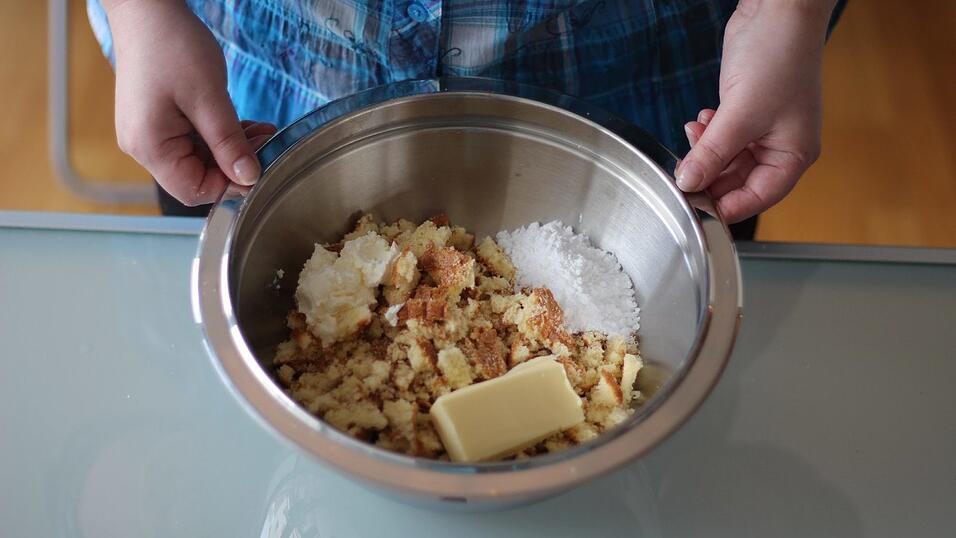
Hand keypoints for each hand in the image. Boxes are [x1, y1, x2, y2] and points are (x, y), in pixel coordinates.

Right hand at [105, 0, 276, 205]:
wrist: (147, 9)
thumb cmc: (172, 46)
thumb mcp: (209, 98)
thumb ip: (229, 143)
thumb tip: (249, 178)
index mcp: (149, 147)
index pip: (194, 190)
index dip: (230, 186)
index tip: (261, 167)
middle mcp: (143, 146)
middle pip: (196, 177)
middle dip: (235, 165)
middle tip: (267, 143)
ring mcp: (149, 134)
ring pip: (198, 159)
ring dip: (232, 150)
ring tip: (263, 131)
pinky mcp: (158, 121)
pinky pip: (193, 141)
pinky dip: (219, 137)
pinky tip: (244, 125)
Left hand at [676, 0, 835, 222]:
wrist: (778, 10)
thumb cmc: (778, 56)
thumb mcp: (740, 114)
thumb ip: (711, 154)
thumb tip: (688, 183)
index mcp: (793, 155)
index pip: (757, 199)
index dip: (724, 207)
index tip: (692, 208)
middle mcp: (782, 147)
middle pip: (738, 182)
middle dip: (709, 175)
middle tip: (683, 169)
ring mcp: (764, 130)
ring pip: (727, 160)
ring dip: (706, 153)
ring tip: (693, 134)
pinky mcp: (747, 113)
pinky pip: (724, 138)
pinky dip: (709, 135)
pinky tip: (700, 120)